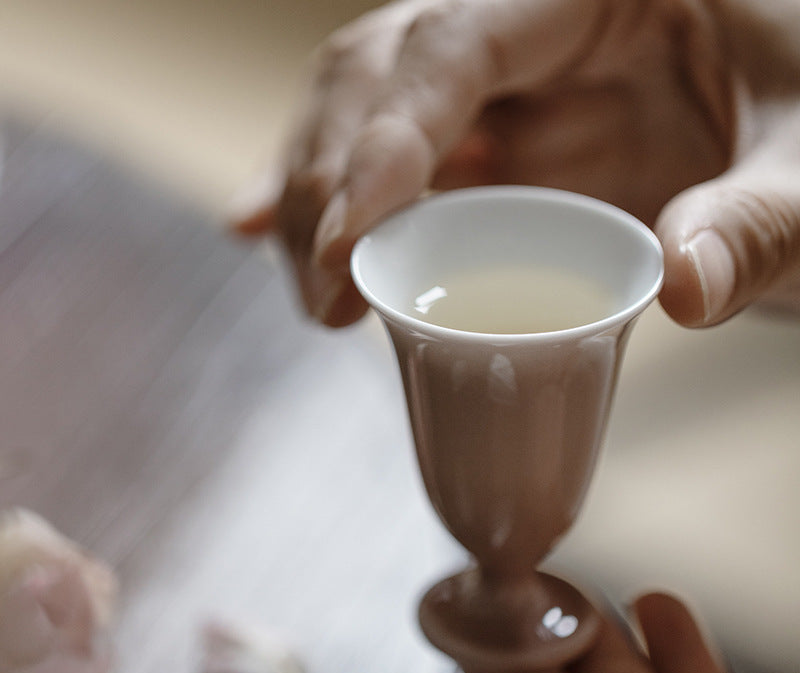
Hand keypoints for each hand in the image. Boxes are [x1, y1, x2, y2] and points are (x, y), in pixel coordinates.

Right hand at [232, 0, 799, 327]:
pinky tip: (266, 228)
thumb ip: (760, 226)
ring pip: (370, 117)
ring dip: (320, 199)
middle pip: (383, 73)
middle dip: (333, 180)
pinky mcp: (499, 148)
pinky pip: (401, 165)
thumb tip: (680, 291)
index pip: (455, 43)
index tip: (349, 244)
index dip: (387, 139)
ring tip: (316, 292)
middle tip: (327, 290)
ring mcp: (510, 89)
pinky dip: (337, 201)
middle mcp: (534, 25)